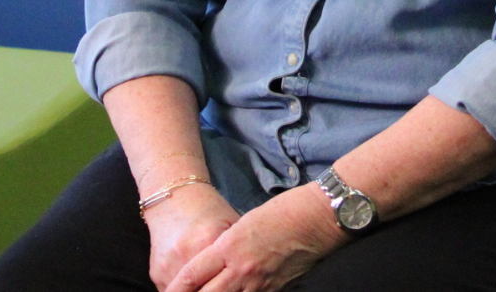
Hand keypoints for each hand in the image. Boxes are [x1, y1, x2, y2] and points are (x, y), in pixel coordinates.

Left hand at [162, 184, 344, 291]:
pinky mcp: (275, 291)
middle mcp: (241, 270)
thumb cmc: (283, 211)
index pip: (192, 275)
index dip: (176, 289)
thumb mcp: (244, 223)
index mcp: (229, 247)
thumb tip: (213, 264)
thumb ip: (226, 246)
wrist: (318, 217)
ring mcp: (259, 284)